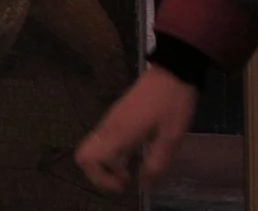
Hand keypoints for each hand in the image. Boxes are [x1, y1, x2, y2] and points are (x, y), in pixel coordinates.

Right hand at [73, 68, 197, 192]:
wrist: (172, 70)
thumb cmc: (172, 104)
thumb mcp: (171, 138)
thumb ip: (157, 164)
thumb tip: (144, 187)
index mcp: (119, 133)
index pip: (88, 158)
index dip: (101, 179)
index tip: (126, 183)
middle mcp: (108, 127)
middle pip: (85, 155)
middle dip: (101, 174)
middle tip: (126, 179)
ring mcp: (110, 119)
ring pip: (95, 148)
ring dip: (109, 164)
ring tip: (133, 169)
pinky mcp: (117, 114)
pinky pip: (104, 140)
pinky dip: (113, 153)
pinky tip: (135, 152)